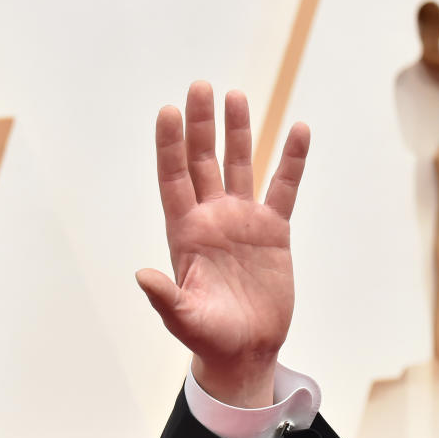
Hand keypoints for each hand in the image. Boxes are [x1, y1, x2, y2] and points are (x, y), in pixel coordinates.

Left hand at [135, 81, 309, 407]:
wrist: (244, 350)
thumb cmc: (208, 336)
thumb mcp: (182, 318)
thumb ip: (164, 296)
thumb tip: (142, 275)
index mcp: (184, 234)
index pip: (173, 181)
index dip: (169, 147)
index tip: (167, 113)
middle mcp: (211, 220)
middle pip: (202, 163)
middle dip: (200, 126)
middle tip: (199, 87)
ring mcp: (241, 222)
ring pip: (239, 166)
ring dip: (238, 132)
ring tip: (236, 96)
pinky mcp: (273, 231)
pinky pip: (283, 188)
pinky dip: (291, 160)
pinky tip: (297, 129)